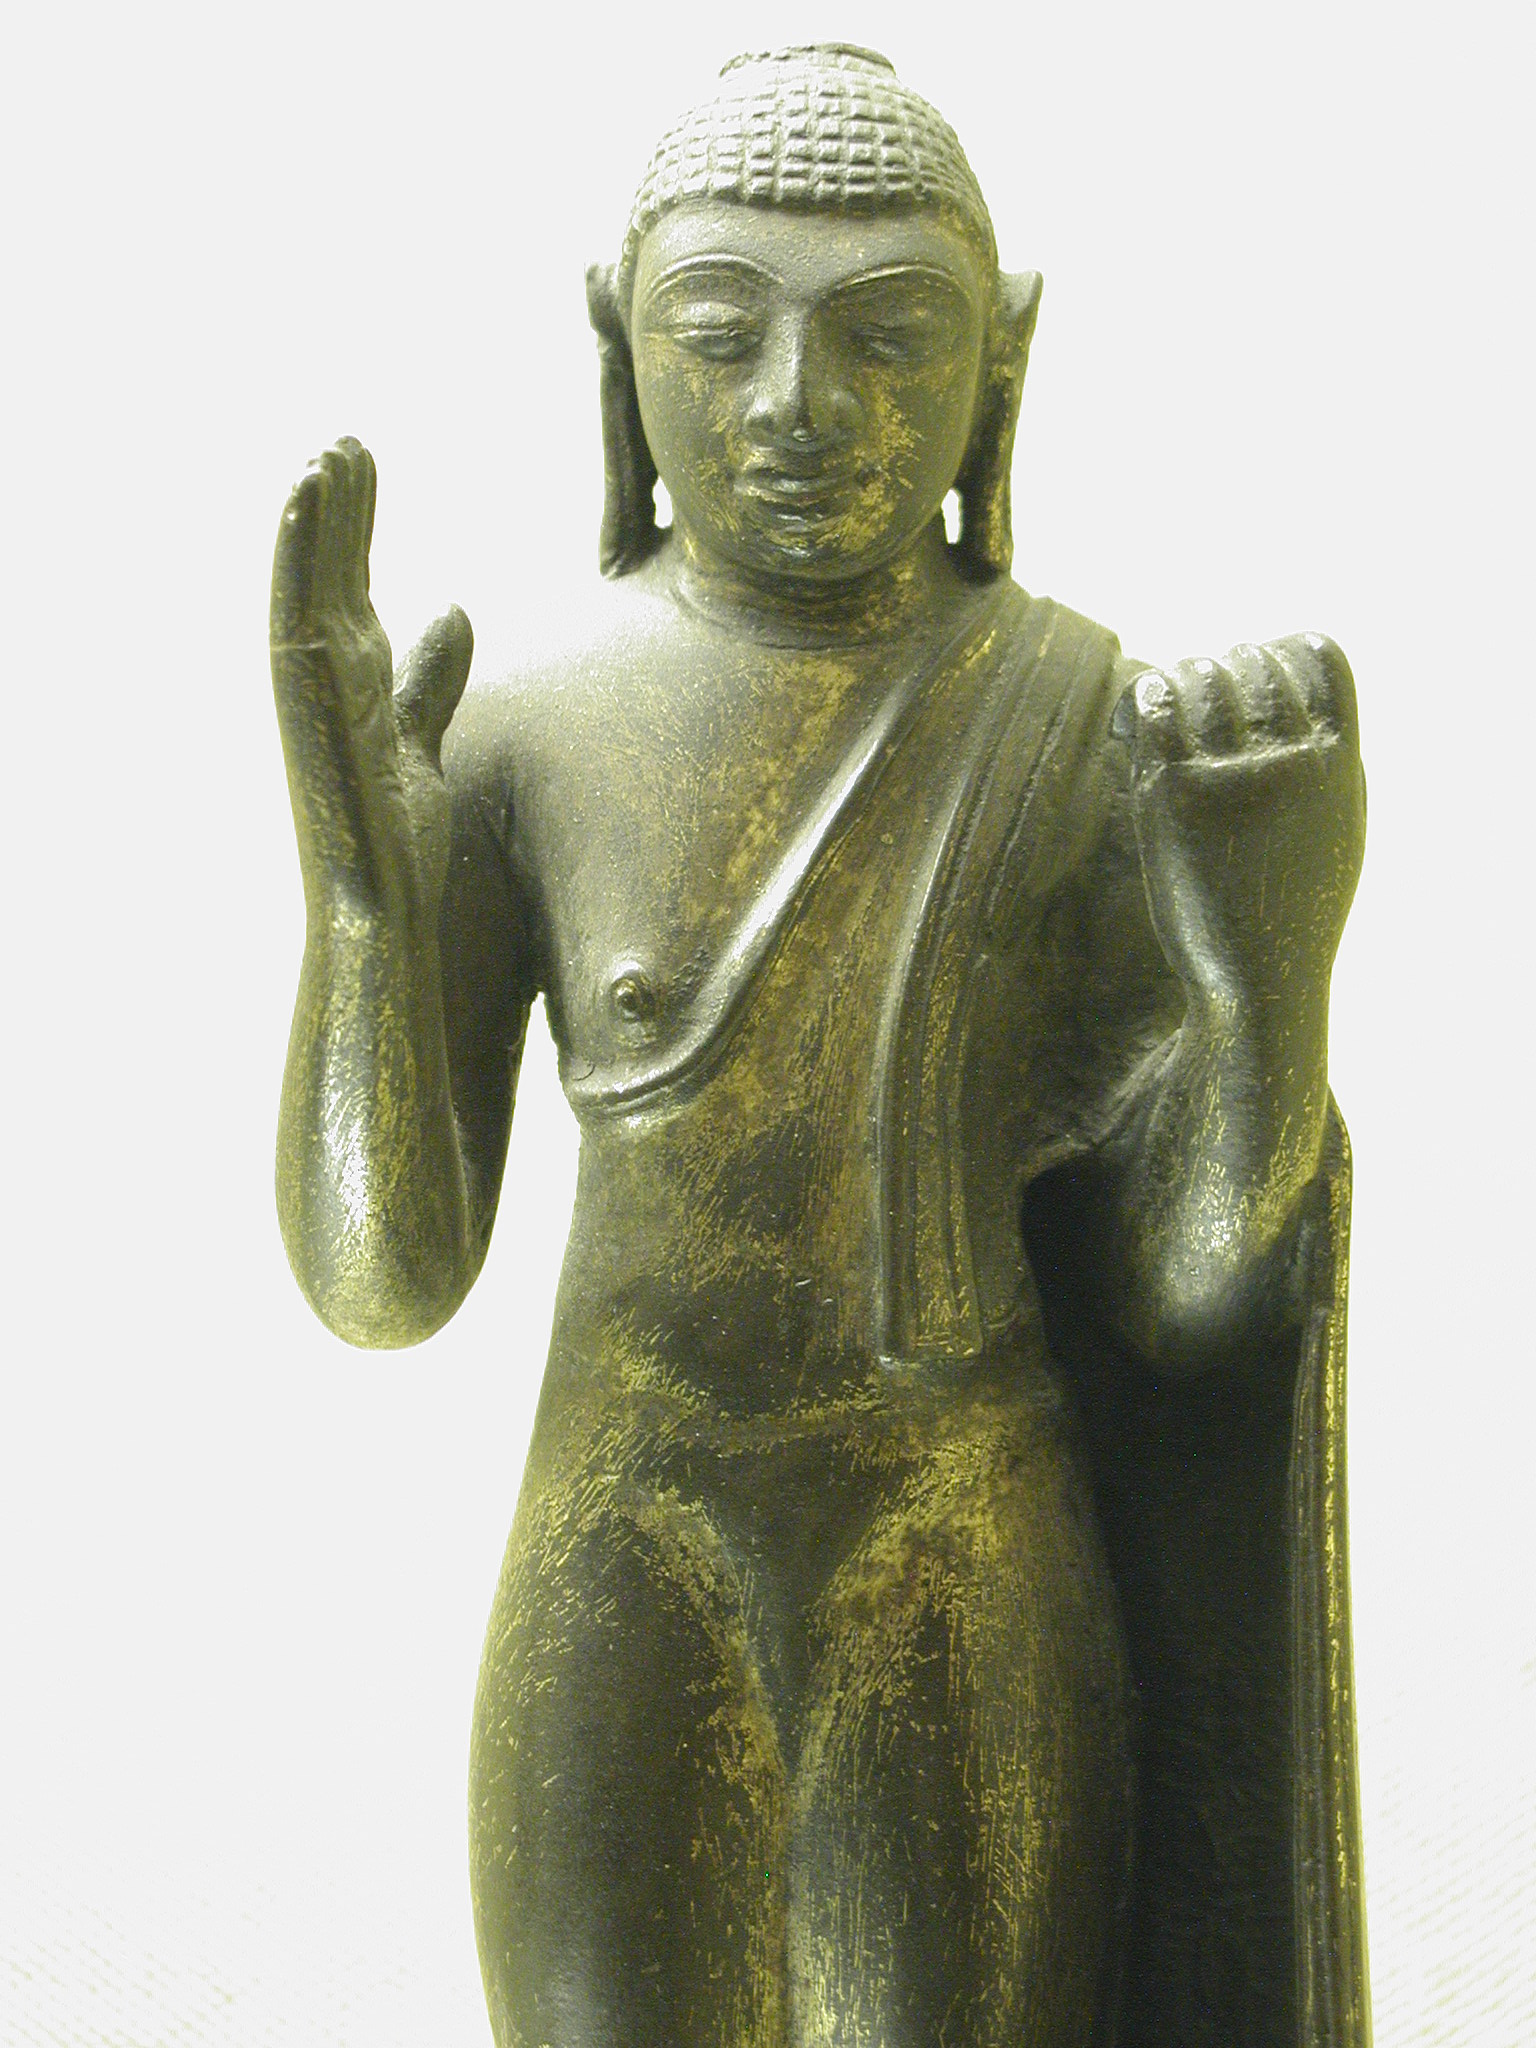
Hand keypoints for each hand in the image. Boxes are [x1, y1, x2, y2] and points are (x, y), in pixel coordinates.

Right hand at [270, 437, 471, 930]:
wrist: (378, 912)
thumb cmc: (395, 842)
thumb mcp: (424, 737)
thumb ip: (431, 676)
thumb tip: (452, 605)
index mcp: (350, 687)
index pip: (349, 590)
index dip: (353, 529)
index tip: (361, 464)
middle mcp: (324, 683)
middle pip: (330, 579)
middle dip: (338, 512)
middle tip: (347, 441)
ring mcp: (313, 693)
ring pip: (308, 586)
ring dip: (316, 519)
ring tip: (328, 452)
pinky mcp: (312, 703)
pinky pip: (301, 614)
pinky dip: (303, 553)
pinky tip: (312, 495)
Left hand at [1121, 635, 1364, 1021]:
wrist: (1258, 979)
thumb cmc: (1290, 909)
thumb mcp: (1333, 825)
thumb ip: (1321, 759)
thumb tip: (1285, 694)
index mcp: (1339, 762)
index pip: (1317, 653)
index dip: (1276, 653)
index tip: (1249, 684)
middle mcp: (1292, 762)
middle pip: (1250, 660)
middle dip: (1219, 670)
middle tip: (1193, 711)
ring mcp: (1233, 776)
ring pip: (1198, 675)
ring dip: (1176, 685)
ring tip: (1157, 717)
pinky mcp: (1176, 794)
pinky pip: (1153, 706)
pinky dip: (1137, 702)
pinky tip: (1127, 730)